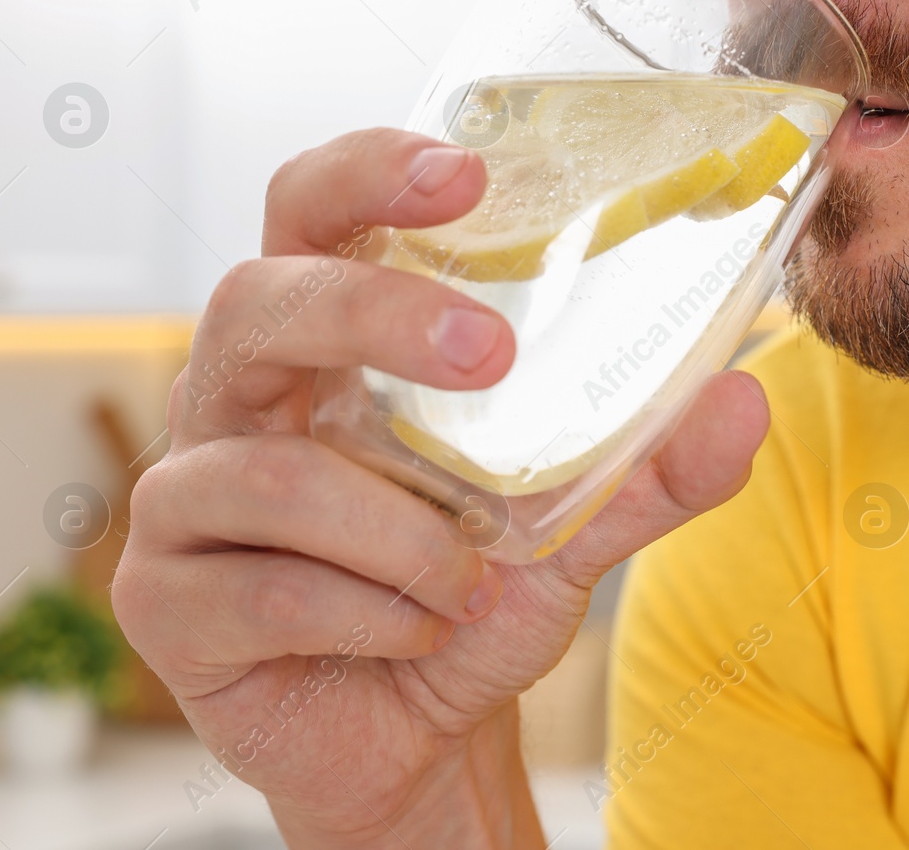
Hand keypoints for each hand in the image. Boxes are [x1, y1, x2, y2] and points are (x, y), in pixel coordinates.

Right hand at [111, 128, 770, 847]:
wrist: (415, 736)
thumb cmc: (468, 596)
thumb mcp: (573, 525)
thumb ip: (650, 466)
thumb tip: (744, 402)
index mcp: (323, 348)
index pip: (309, 216)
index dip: (364, 175)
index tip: (460, 174)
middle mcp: (239, 400)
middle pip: (256, 299)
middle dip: (373, 314)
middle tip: (486, 353)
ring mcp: (183, 498)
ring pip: (269, 472)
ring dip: (401, 533)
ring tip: (476, 578)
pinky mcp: (164, 600)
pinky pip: (264, 590)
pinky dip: (371, 613)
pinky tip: (420, 631)